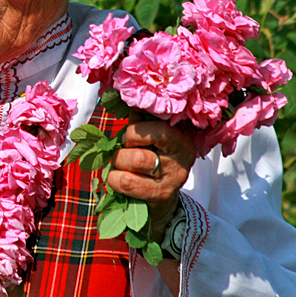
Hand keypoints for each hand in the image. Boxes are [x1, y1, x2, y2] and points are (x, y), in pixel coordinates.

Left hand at [107, 113, 196, 241]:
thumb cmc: (152, 162)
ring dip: (117, 165)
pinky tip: (121, 181)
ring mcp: (171, 180)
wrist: (161, 202)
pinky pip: (125, 182)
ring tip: (122, 168)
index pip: (156, 128)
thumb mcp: (150, 140)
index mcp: (180, 140)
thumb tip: (126, 94)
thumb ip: (140, 119)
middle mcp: (180, 160)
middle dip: (122, 152)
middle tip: (125, 155)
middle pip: (139, 150)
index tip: (130, 138)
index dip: (134, 132)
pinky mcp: (159, 197)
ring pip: (130, 164)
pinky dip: (114, 180)